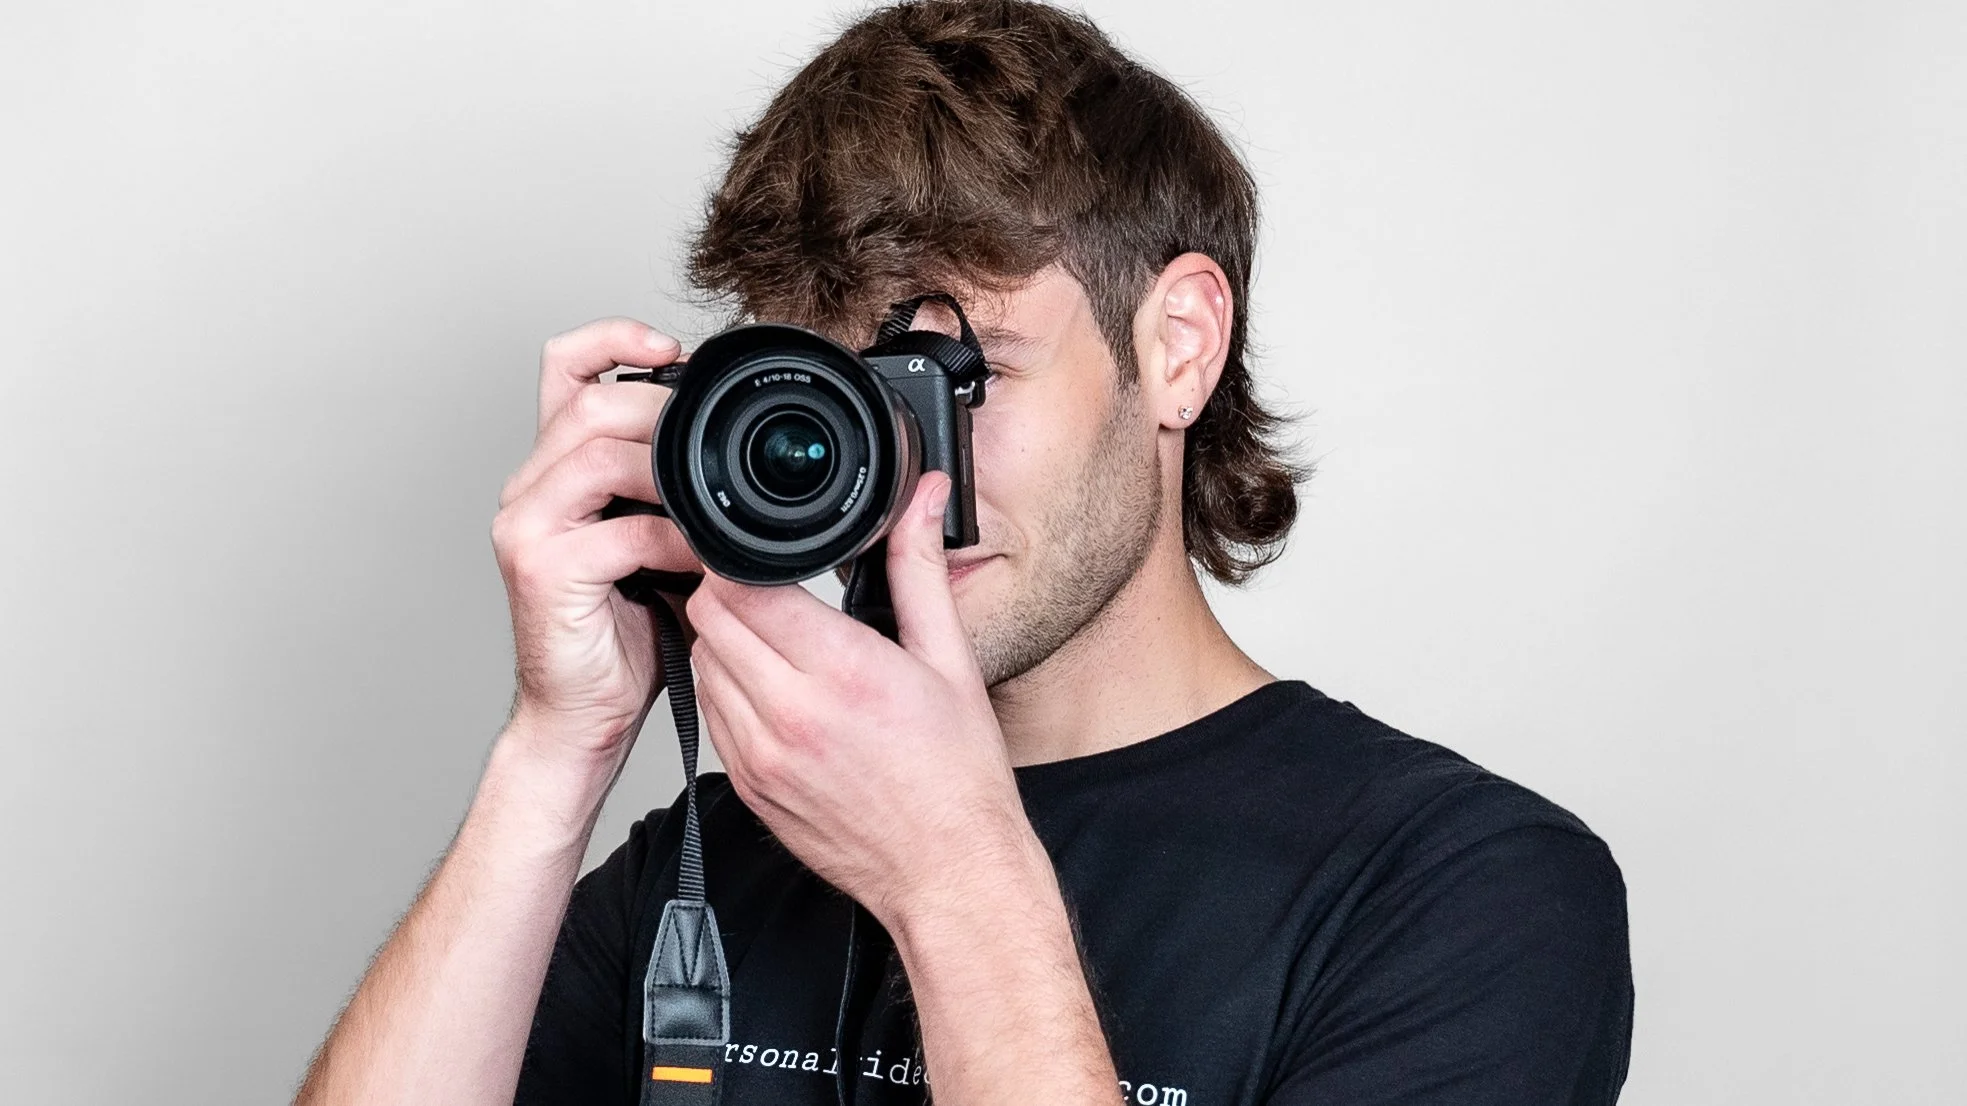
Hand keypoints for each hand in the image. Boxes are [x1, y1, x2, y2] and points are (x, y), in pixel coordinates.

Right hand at [491, 317, 703, 765]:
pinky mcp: (541, 571)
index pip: (565, 367)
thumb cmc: (626, 629)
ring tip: (711, 500)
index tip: (672, 347)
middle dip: (660, 410)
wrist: (586, 712)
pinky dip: (674, 538)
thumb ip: (678, 489)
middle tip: (712, 443)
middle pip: (588, 403)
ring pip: (597, 455)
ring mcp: (526, 527)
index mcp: (554, 468)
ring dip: (668, 470)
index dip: (615, 337)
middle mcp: (529, 488)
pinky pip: (620, 531)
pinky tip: (703, 557)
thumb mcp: (660, 538)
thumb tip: (739, 450)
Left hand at [685, 471, 1035, 926]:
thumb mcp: (949, 660)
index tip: (765, 552)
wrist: (950, 872)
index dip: (744, 559)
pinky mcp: (748, 788)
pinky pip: (711, 715)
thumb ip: (920, 569)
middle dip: (730, 592)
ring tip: (774, 639)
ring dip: (726, 641)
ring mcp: (761, 757)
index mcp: (844, 672)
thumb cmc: (958, 776)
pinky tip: (773, 690)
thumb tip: (921, 500)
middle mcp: (791, 715)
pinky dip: (730, 689)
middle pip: (710, 619)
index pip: (745, 587)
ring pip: (702, 663)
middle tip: (768, 587)